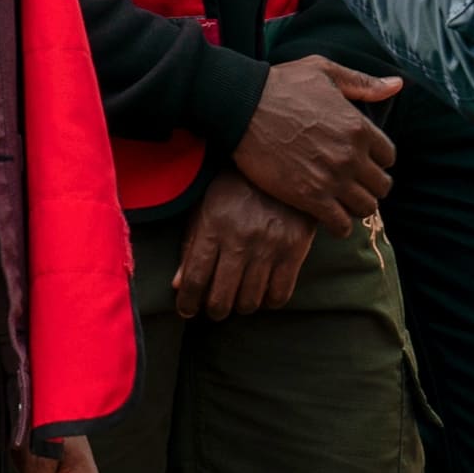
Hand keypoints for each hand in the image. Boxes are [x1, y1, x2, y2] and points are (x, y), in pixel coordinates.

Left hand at [171, 174, 315, 319]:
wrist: (282, 161)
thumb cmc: (235, 186)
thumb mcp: (206, 206)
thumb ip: (191, 245)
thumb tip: (179, 285)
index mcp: (213, 226)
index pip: (195, 278)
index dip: (188, 302)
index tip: (186, 311)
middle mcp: (240, 239)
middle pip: (221, 298)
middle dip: (214, 311)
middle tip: (214, 309)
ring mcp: (269, 246)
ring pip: (250, 301)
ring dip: (241, 306)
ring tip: (239, 299)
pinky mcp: (295, 249)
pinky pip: (280, 294)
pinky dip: (269, 302)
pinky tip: (263, 293)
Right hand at [229, 56, 400, 232]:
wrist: (241, 107)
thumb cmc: (280, 85)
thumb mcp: (325, 72)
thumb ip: (363, 83)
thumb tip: (397, 85)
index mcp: (358, 127)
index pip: (388, 156)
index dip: (377, 160)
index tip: (363, 162)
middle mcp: (351, 155)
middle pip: (382, 186)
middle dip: (370, 186)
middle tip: (354, 185)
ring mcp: (332, 179)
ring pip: (366, 208)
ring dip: (356, 207)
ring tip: (343, 203)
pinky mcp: (310, 198)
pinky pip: (341, 225)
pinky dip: (339, 226)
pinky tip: (330, 219)